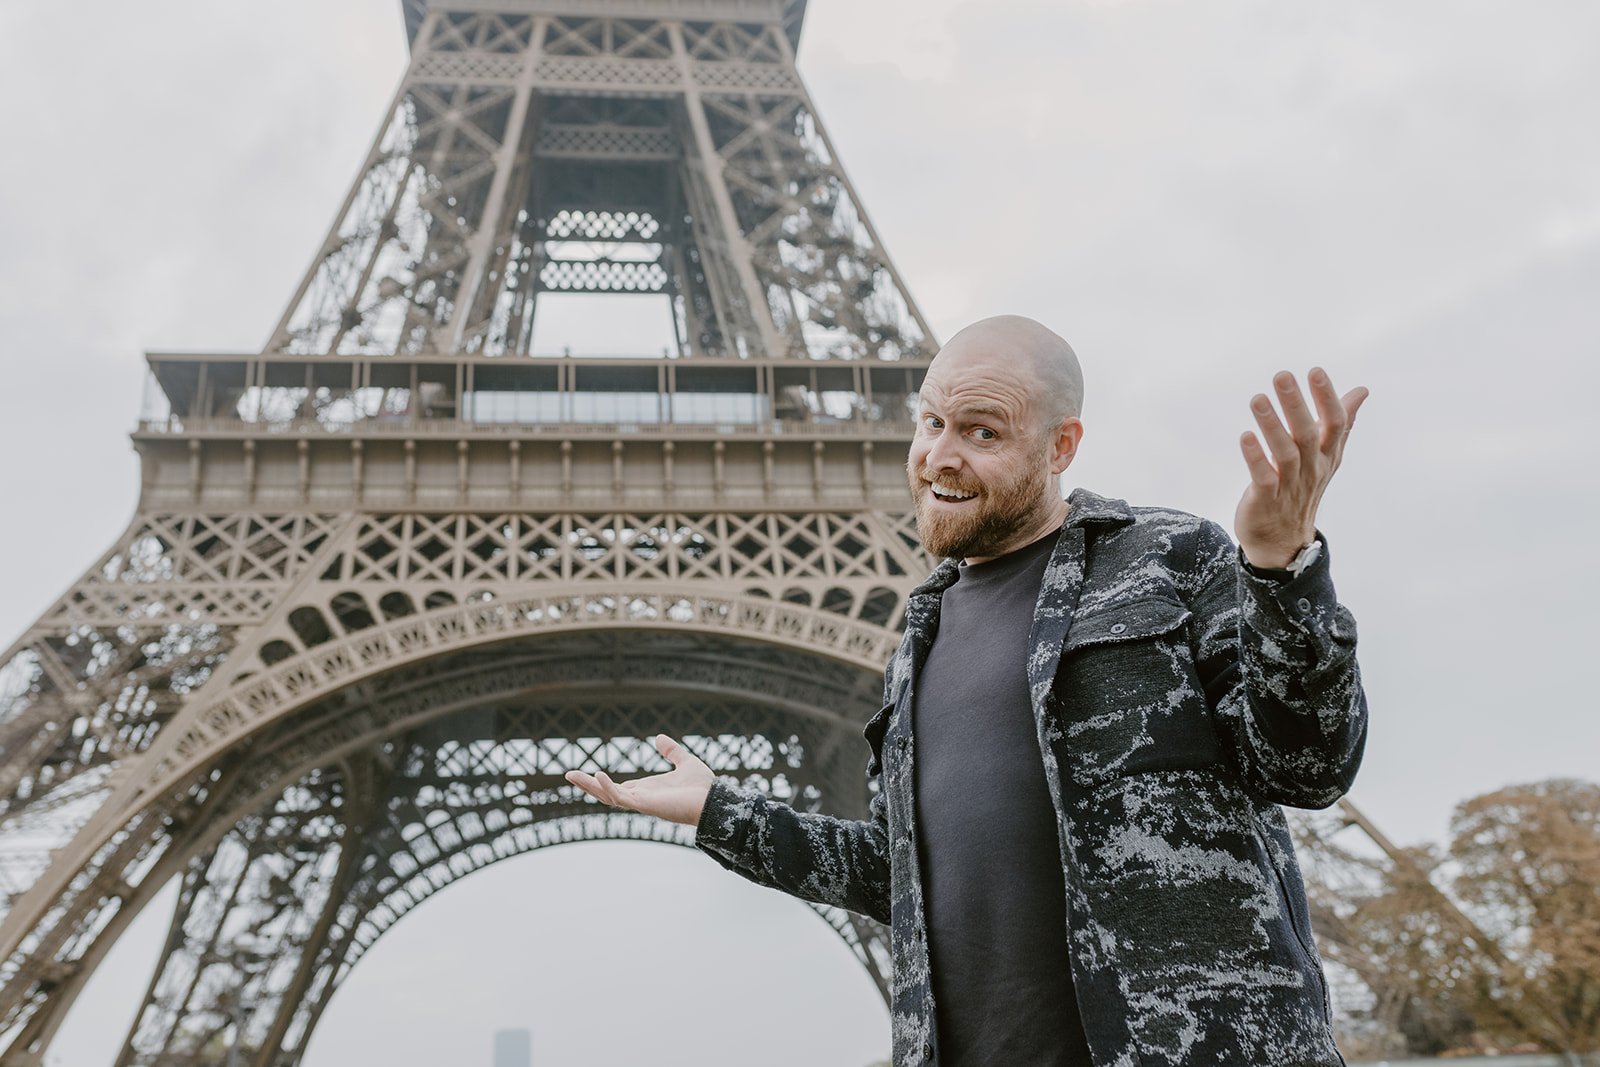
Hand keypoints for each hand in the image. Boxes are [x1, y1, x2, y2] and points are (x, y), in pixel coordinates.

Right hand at [564, 734, 714, 826]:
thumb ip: (672, 751)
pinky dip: (608, 787)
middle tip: (569, 775)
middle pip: (607, 794)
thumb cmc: (703, 787)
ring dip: (589, 786)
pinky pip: (622, 798)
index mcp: (648, 790)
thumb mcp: (685, 762)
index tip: (589, 774)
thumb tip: (659, 738)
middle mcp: (642, 798)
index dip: (603, 782)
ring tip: (571, 775)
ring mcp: (642, 802)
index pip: (620, 788)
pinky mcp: (646, 805)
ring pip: (608, 797)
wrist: (715, 800)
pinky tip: (598, 775)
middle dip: (588, 785)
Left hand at [1235, 368, 1368, 568]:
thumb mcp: (1327, 456)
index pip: (1334, 423)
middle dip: (1296, 404)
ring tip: (1257, 398)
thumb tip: (1362, 390)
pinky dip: (1255, 457)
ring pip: (1285, 453)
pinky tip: (1244, 436)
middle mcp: (1312, 469)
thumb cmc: (1303, 488)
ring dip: (1271, 425)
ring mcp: (1290, 485)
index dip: (1326, 398)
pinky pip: (1263, 477)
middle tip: (1282, 375)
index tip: (1315, 372)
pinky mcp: (1266, 500)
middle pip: (1308, 434)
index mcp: (1327, 455)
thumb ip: (1341, 423)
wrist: (1284, 541)